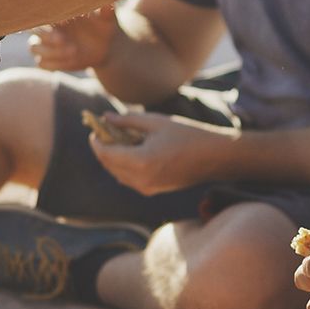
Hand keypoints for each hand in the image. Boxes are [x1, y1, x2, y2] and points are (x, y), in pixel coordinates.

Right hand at [30, 5, 118, 71]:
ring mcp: (46, 45)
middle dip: (46, 35)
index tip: (62, 21)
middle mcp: (48, 28)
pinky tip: (71, 61)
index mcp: (58, 14)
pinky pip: (41, 63)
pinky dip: (54, 64)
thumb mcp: (107, 20)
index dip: (47, 17)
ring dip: (51, 51)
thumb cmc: (103, 27)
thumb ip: (105, 13)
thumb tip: (107, 6)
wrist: (105, 47)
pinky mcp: (49, 60)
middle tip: (63, 39)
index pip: (42, 12)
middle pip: (33, 30)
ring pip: (34, 47)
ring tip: (74, 52)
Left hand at [88, 112, 229, 195]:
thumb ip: (127, 121)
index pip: (106, 154)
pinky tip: (130, 151)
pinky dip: (123, 166)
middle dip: (102, 149)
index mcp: (140, 161)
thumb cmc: (188, 135)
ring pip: (117, 174)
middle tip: (103, 132)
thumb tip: (105, 118)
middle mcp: (140, 179)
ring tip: (117, 139)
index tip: (94, 129)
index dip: (96, 141)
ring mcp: (146, 188)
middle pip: (108, 165)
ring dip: (112, 158)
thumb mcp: (156, 122)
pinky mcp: (152, 190)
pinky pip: (128, 179)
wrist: (214, 157)